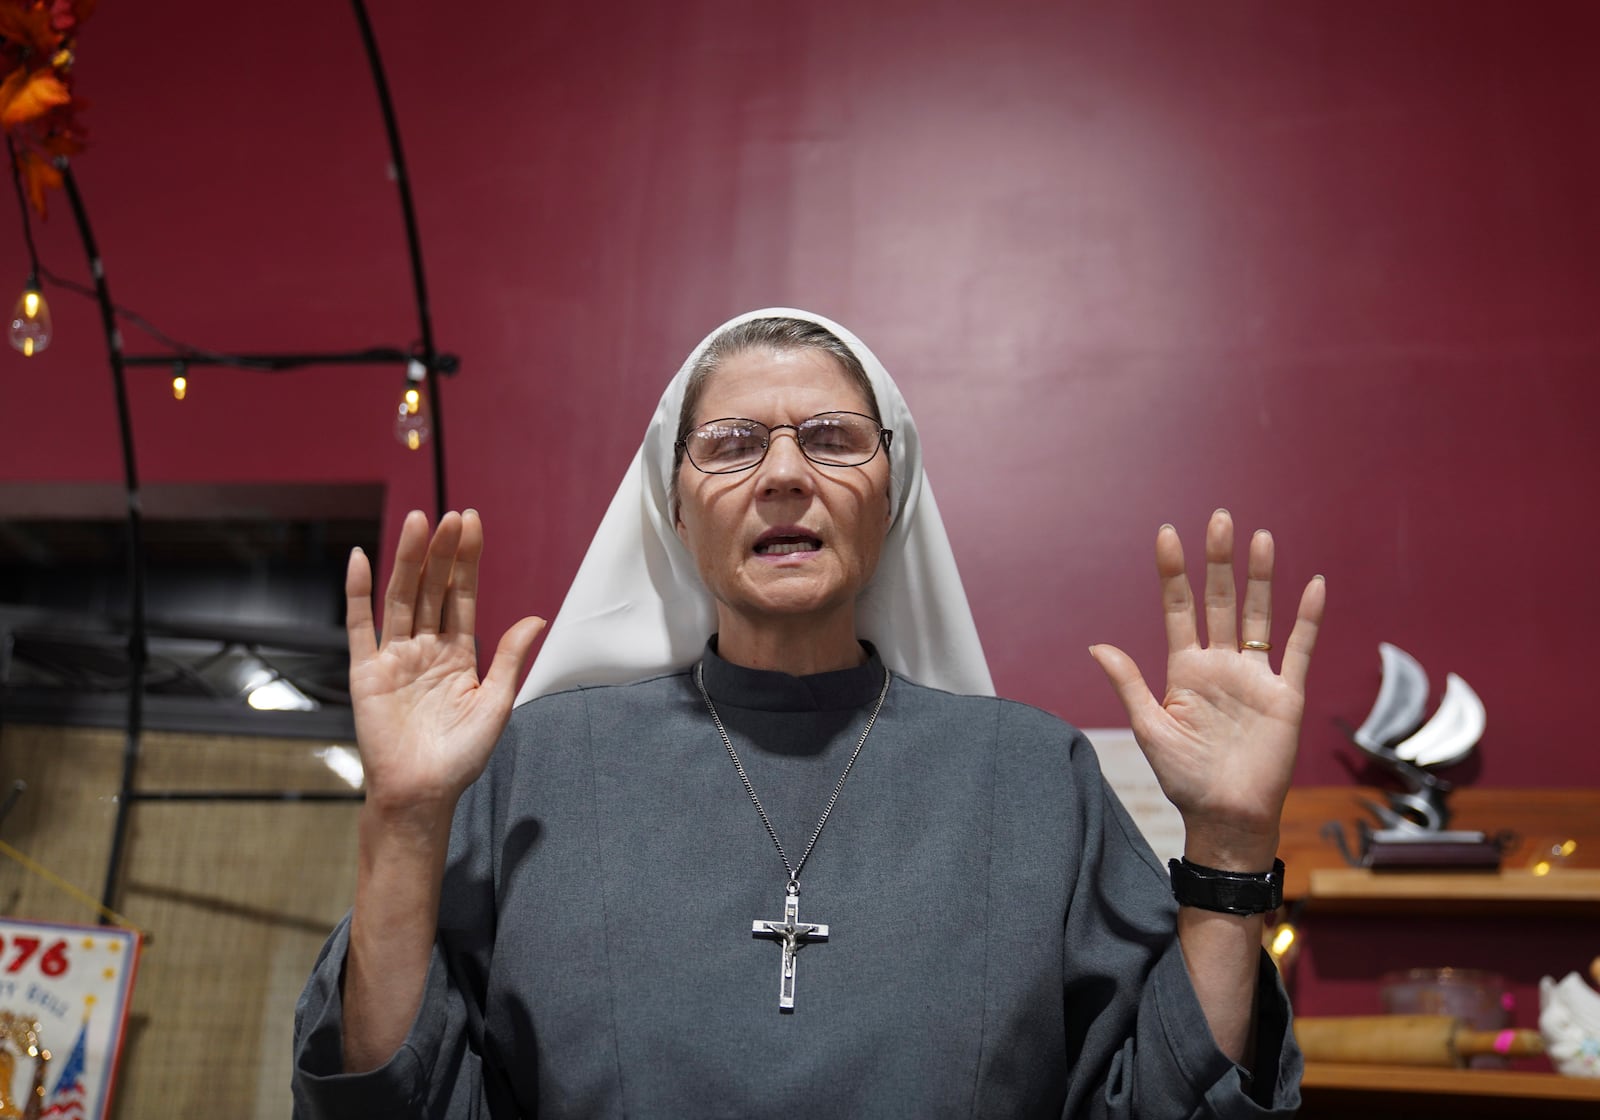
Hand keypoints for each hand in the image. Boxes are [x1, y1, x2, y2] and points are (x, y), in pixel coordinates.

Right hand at [345, 509, 545, 820]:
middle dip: (443, 552)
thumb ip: (510, 657)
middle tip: (451, 515)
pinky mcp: (366, 672)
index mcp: (458, 654)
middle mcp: (425, 648)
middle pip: (433, 588)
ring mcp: (394, 657)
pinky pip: (360, 626)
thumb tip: (536, 617)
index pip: (461, 595)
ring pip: (401, 597)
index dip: (466, 560)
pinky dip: (358, 592)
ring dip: (408, 559)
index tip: (472, 522)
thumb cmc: (461, 756)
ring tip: (417, 521)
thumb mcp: (496, 702)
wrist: (423, 793)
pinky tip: (360, 557)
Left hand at [1089, 509, 1324, 868]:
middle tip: (1218, 518)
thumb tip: (1097, 645)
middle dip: (1218, 561)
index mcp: (1184, 670)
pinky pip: (1299, 650)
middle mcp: (1221, 666)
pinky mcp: (1286, 696)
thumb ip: (1130, 683)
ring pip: (1258, 616)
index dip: (1174, 573)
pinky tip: (1313, 586)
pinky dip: (1307, 619)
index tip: (1167, 534)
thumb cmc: (1184, 778)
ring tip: (1259, 537)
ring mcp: (1255, 677)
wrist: (1225, 817)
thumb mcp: (1150, 728)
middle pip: (1220, 602)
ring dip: (1260, 578)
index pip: (1179, 610)